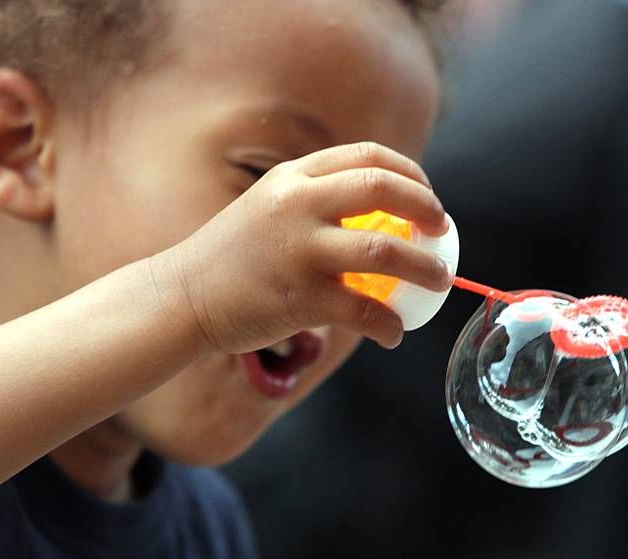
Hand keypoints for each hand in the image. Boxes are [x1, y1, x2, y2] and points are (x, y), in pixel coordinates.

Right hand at [163, 142, 451, 353]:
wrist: (183, 297)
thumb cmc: (233, 258)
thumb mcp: (269, 208)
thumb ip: (316, 202)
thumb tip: (380, 217)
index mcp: (293, 178)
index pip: (367, 156)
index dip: (410, 174)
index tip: (428, 197)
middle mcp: (296, 205)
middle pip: (382, 189)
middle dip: (427, 209)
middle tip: (444, 232)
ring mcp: (298, 251)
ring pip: (383, 251)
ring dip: (424, 268)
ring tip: (440, 281)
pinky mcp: (299, 298)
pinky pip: (363, 310)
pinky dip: (389, 324)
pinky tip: (394, 333)